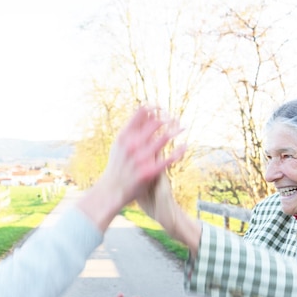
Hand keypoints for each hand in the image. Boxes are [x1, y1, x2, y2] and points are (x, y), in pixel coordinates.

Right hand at [76, 106, 184, 231]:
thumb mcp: (118, 144)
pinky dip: (178, 152)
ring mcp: (141, 158)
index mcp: (124, 136)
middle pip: (154, 124)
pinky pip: (167, 160)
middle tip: (173, 117)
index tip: (160, 106)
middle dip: (166, 118)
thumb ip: (130, 129)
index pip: (140, 114)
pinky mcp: (149, 172)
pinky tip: (185, 146)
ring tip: (182, 127)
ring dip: (175, 131)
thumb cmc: (117, 165)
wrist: (111, 189)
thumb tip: (144, 113)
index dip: (152, 107)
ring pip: (163, 139)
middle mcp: (132, 145)